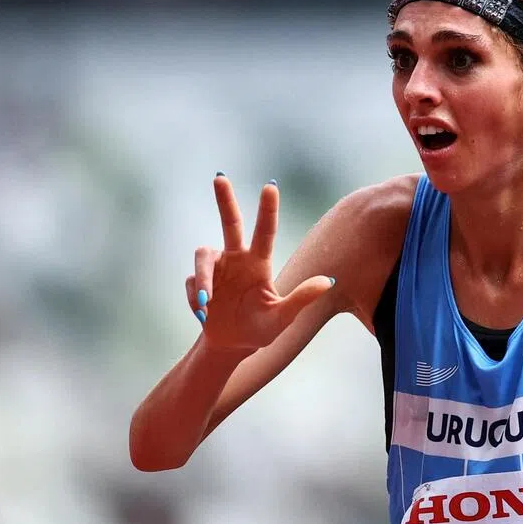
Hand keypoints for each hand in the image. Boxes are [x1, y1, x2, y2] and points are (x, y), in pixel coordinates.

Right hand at [186, 175, 333, 351]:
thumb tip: (329, 281)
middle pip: (230, 223)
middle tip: (220, 177)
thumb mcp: (283, 318)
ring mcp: (216, 269)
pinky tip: (203, 316)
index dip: (267, 210)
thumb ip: (302, 298)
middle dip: (225, 200)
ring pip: (202, 256)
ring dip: (203, 280)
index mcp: (258, 264)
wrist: (232, 346)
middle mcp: (236, 259)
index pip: (264, 232)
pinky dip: (196, 300)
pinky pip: (193, 283)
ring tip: (206, 305)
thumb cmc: (261, 330)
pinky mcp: (198, 282)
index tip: (270, 186)